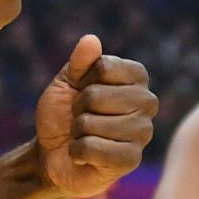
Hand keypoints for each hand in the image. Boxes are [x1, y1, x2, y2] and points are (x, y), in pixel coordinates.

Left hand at [35, 36, 156, 197]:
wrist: (52, 154)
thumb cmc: (63, 115)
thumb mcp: (65, 83)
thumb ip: (79, 62)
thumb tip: (91, 39)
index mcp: (136, 77)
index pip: (104, 67)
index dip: (82, 81)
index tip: (82, 93)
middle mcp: (147, 102)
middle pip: (96, 96)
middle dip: (77, 109)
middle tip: (80, 118)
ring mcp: (143, 132)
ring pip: (92, 124)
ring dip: (77, 132)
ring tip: (83, 137)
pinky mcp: (132, 159)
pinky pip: (93, 148)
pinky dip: (77, 152)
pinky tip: (84, 155)